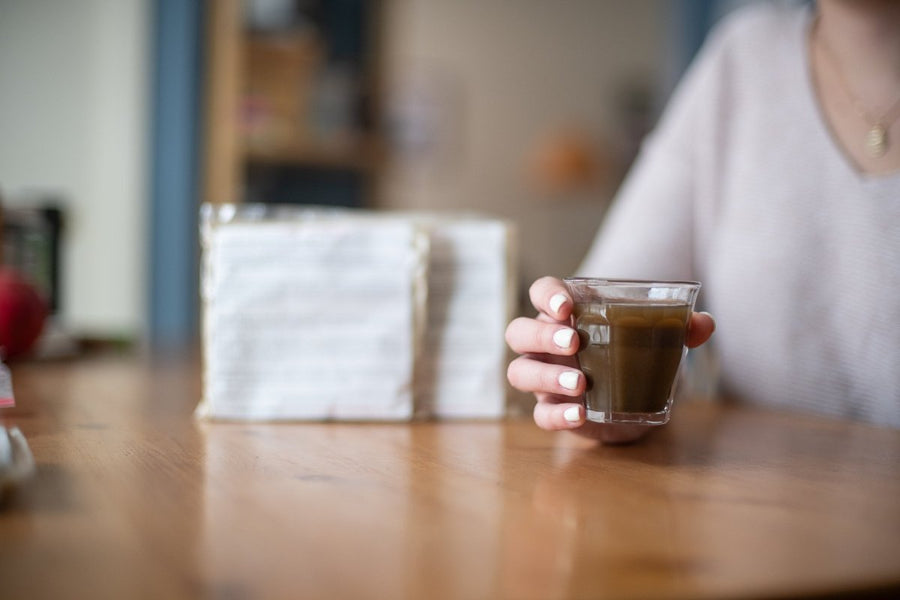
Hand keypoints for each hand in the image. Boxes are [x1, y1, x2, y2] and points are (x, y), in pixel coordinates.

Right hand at [505, 276, 715, 442]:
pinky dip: (557, 415)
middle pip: (519, 332)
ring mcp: (544, 378)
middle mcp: (546, 344)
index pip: (541, 292)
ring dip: (545, 377)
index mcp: (567, 315)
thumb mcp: (659, 339)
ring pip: (520, 372)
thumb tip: (703, 323)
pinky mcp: (552, 409)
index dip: (547, 295)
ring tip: (581, 384)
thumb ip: (681, 329)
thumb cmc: (636, 356)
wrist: (636, 403)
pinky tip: (580, 414)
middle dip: (540, 335)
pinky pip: (540, 414)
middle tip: (574, 343)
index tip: (566, 307)